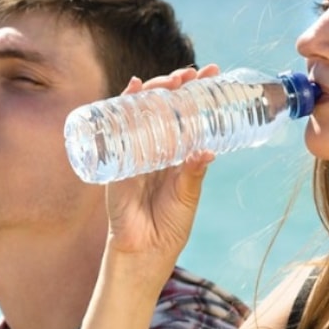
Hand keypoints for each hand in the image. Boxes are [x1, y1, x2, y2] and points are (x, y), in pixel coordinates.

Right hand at [101, 64, 220, 289]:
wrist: (143, 254)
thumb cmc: (168, 227)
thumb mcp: (187, 196)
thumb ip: (194, 173)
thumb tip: (208, 149)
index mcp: (176, 154)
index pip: (187, 115)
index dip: (197, 93)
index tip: (212, 74)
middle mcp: (155, 147)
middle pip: (164, 107)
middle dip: (177, 85)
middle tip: (192, 74)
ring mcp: (135, 150)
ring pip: (143, 111)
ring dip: (155, 89)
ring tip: (171, 79)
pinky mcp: (116, 159)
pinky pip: (119, 127)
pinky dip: (123, 105)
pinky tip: (133, 88)